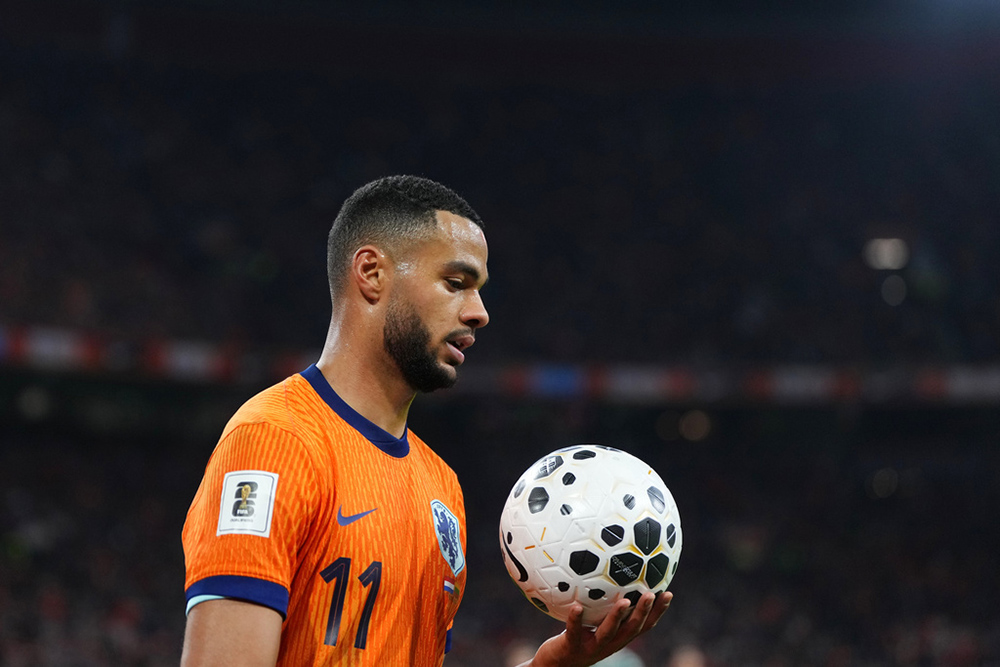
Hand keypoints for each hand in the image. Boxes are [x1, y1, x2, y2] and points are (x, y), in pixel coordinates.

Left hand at [521, 591, 672, 666]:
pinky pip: (575, 631)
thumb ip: (605, 603)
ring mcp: (593, 646)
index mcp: (619, 636)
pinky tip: (576, 606)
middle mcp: (610, 643)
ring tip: (624, 601)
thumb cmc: (577, 635)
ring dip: (617, 617)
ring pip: (609, 632)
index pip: (644, 625)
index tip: (668, 593)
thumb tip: (612, 571)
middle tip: (651, 594)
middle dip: (643, 612)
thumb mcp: (594, 620)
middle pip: (632, 629)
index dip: (657, 612)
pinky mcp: (573, 646)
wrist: (557, 663)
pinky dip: (576, 619)